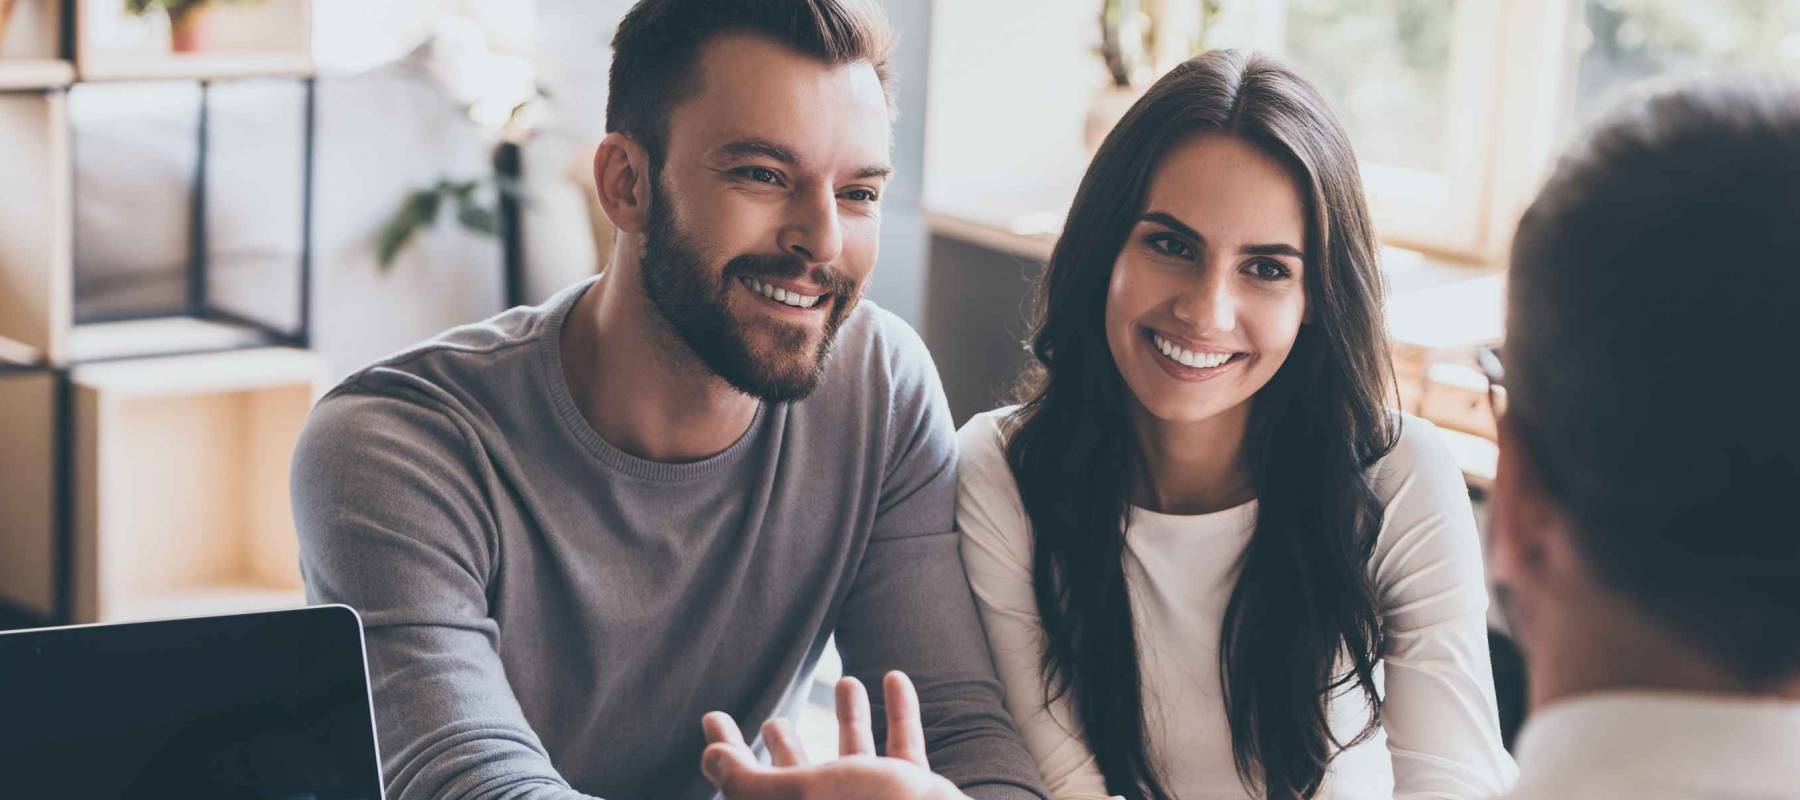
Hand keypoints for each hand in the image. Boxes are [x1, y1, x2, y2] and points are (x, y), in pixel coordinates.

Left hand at [700, 671, 970, 799]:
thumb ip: (749, 779)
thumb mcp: (797, 793)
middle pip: (800, 777)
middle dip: (786, 747)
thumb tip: (710, 758)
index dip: (728, 751)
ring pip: (856, 757)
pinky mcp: (910, 793)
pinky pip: (904, 748)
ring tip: (845, 681)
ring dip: (851, 716)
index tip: (713, 716)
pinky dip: (900, 712)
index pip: (749, 785)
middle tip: (772, 722)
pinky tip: (895, 678)